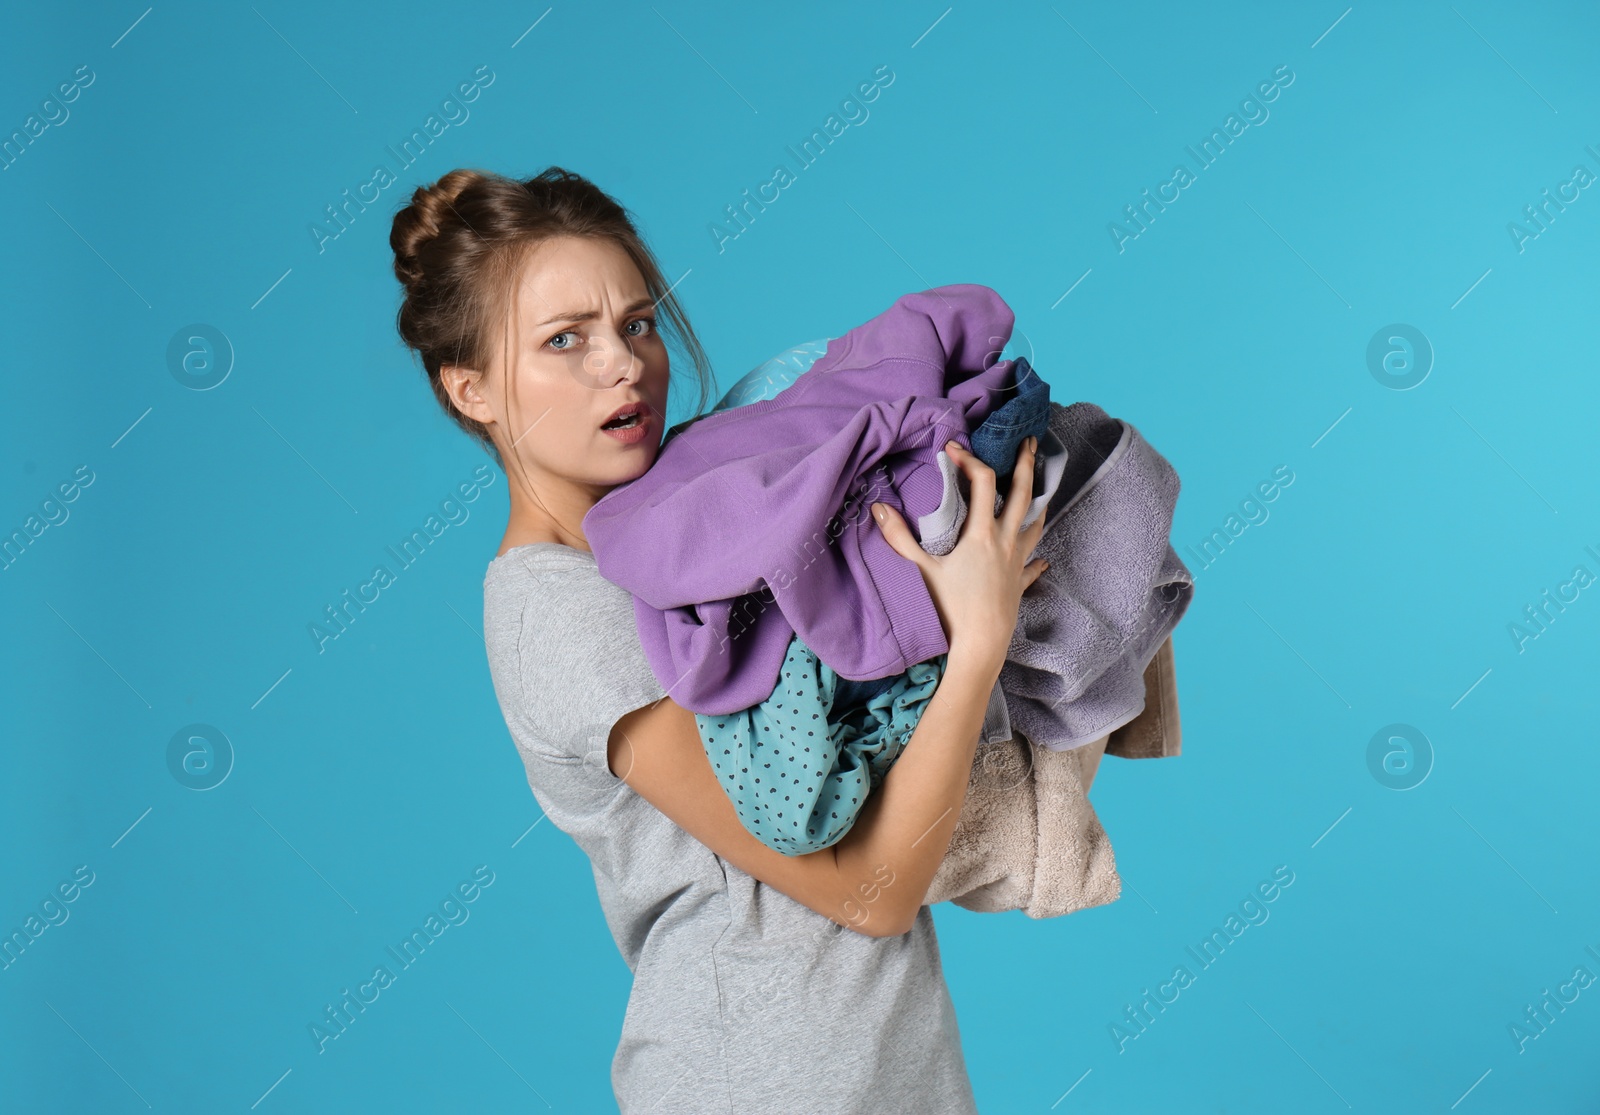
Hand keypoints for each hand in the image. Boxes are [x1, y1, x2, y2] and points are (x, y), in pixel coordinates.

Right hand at [871, 435, 1049, 675]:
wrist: (980, 647)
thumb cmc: (950, 608)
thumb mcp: (920, 570)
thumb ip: (898, 537)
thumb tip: (878, 508)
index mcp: (982, 534)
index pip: (982, 483)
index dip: (970, 460)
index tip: (955, 448)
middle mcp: (1005, 543)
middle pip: (1023, 495)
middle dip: (1027, 465)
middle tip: (1030, 442)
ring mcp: (1017, 563)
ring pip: (1036, 524)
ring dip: (1039, 501)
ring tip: (1044, 486)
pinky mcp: (1019, 585)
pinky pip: (1033, 566)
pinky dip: (1037, 558)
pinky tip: (1042, 559)